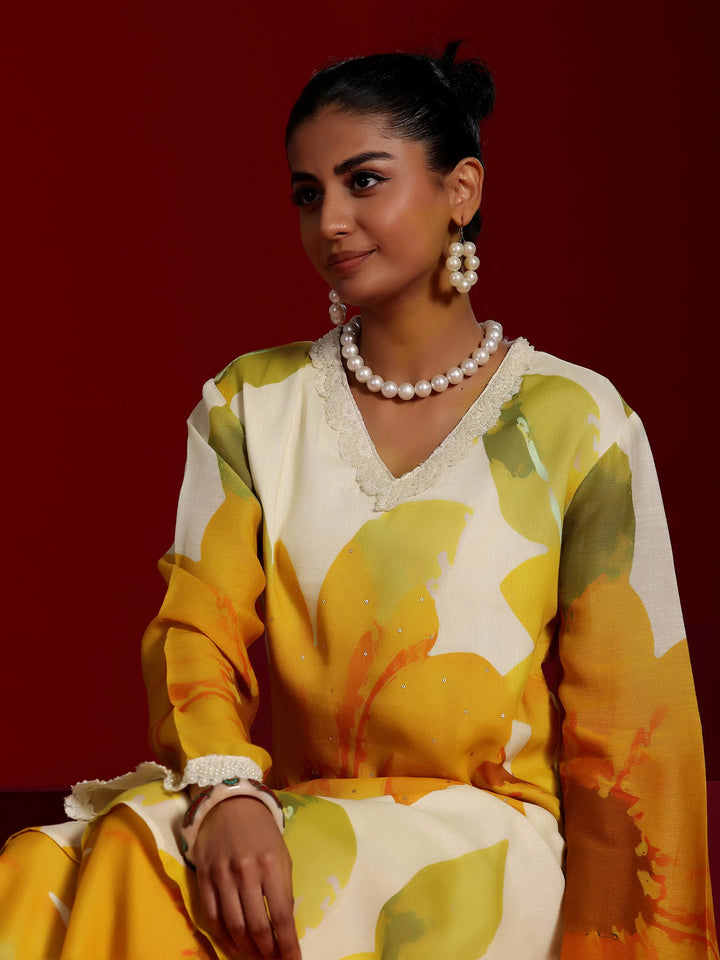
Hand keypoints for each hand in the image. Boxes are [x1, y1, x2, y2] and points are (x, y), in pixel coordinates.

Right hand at [192, 795, 300, 958]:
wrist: (230, 805)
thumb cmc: (262, 833)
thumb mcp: (282, 856)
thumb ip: (283, 889)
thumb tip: (283, 928)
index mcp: (273, 865)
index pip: (282, 916)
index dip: (288, 945)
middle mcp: (247, 871)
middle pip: (257, 926)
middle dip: (268, 952)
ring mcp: (223, 875)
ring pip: (234, 926)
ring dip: (246, 949)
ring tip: (255, 957)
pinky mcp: (203, 878)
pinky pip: (212, 917)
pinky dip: (223, 937)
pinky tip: (233, 945)